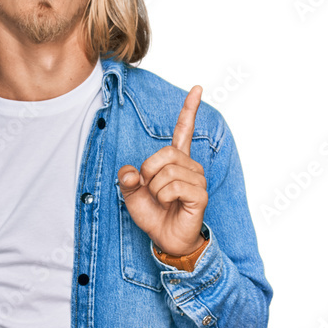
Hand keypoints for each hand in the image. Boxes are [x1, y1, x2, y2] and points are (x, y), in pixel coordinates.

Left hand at [117, 85, 206, 256]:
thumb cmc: (153, 214)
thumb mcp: (131, 194)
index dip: (189, 110)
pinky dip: (164, 197)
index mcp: (175, 161)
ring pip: (167, 172)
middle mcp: (190, 166)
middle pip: (166, 153)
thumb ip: (126, 180)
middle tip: (150, 189)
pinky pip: (174, 187)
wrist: (165, 239)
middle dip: (149, 172)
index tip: (197, 89)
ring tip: (161, 200)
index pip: (184, 130)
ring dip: (155, 189)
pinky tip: (170, 204)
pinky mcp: (200, 195)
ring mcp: (197, 180)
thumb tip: (130, 172)